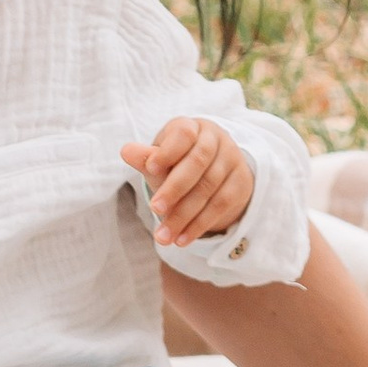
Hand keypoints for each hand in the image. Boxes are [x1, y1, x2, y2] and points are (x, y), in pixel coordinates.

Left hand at [123, 115, 253, 250]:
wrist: (212, 173)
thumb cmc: (178, 163)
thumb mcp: (161, 160)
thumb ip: (146, 158)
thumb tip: (126, 151)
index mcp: (193, 127)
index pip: (183, 134)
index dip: (168, 151)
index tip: (149, 168)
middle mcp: (216, 139)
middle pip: (197, 163)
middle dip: (174, 188)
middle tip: (155, 209)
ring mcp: (232, 160)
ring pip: (209, 189)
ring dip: (184, 215)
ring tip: (163, 237)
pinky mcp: (241, 183)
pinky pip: (221, 206)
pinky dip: (199, 225)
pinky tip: (182, 239)